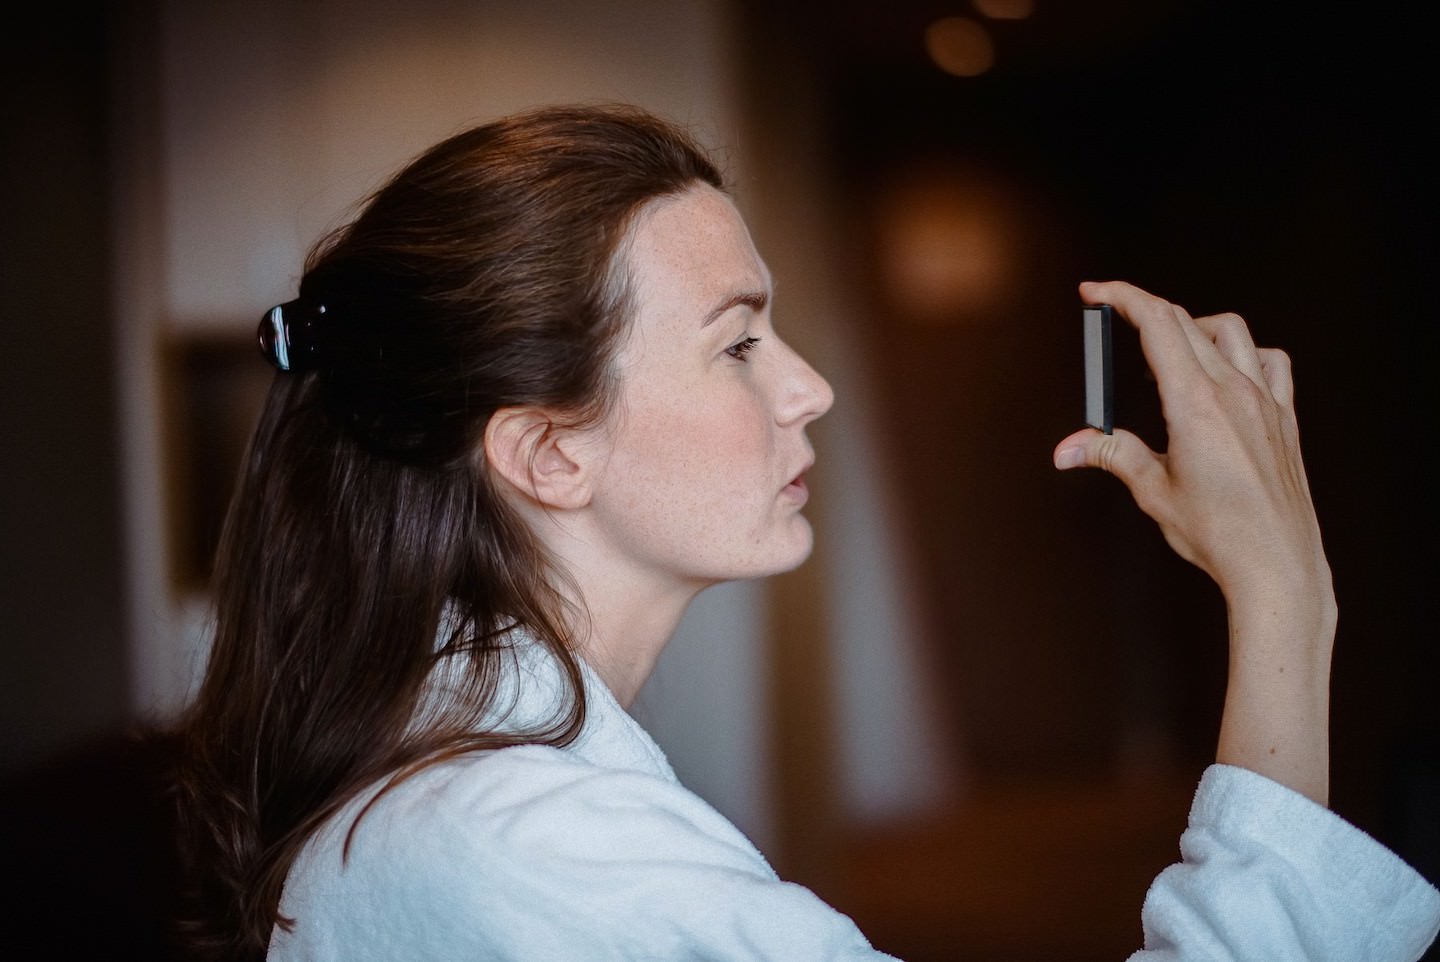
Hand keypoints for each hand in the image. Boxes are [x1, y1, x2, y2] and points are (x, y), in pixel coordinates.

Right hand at [1054, 280, 1335, 803]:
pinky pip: (1272, 362)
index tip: (1096, 292)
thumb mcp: (1153, 491)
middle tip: (1116, 320)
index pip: (1157, 324)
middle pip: (1187, 320)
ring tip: (1172, 347)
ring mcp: (1265, 401)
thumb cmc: (1220, 534)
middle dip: (1146, 310)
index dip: (1122, 297)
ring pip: (1232, 331)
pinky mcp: (1284, 419)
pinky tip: (1230, 372)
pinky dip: (1247, 353)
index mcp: (1195, 403)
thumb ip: (1112, 455)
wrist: (1277, 563)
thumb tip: (1069, 448)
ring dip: (1196, 325)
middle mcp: (1234, 391)